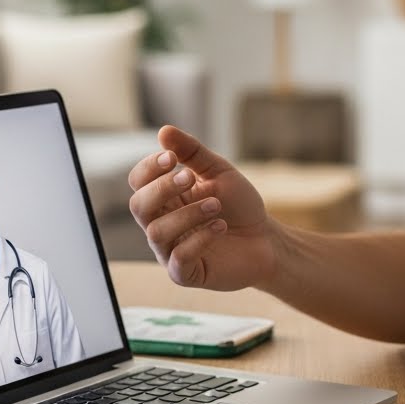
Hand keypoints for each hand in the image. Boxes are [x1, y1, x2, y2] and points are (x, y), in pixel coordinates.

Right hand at [127, 125, 275, 289]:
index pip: (138, 181)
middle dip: (162, 189)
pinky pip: (178, 259)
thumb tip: (164, 130)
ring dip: (187, 214)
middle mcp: (160, 223)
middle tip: (191, 178)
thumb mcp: (219, 172)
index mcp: (164, 198)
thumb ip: (192, 152)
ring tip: (216, 205)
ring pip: (157, 233)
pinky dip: (199, 240)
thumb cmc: (238, 205)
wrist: (266, 239)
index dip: (149, 168)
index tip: (172, 157)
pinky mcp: (186, 273)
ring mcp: (170, 250)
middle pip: (138, 206)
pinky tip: (220, 226)